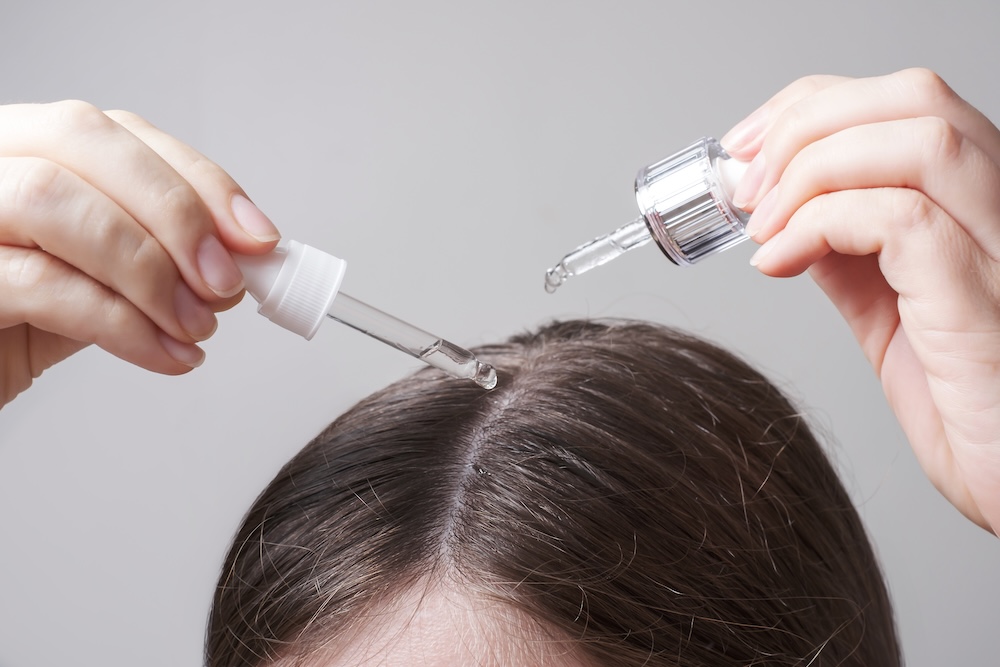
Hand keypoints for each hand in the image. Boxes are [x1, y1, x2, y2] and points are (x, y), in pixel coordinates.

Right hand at [0, 101, 280, 406]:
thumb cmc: (10, 328)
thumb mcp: (95, 281)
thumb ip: (154, 257)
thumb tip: (237, 260)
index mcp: (22, 149)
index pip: (120, 131)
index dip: (199, 180)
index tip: (256, 237)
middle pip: (83, 138)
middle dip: (176, 212)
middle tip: (225, 281)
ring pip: (53, 198)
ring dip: (149, 270)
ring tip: (195, 325)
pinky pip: (39, 284)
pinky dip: (122, 325)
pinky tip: (164, 353)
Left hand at [721, 69, 999, 533]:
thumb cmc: (972, 413)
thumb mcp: (896, 318)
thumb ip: (852, 259)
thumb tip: (791, 218)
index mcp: (983, 205)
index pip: (902, 99)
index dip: (810, 106)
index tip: (747, 147)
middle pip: (912, 96)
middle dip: (804, 122)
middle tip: (745, 183)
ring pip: (918, 137)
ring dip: (810, 169)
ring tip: (761, 225)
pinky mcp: (984, 296)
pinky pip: (901, 219)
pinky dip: (818, 225)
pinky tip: (779, 261)